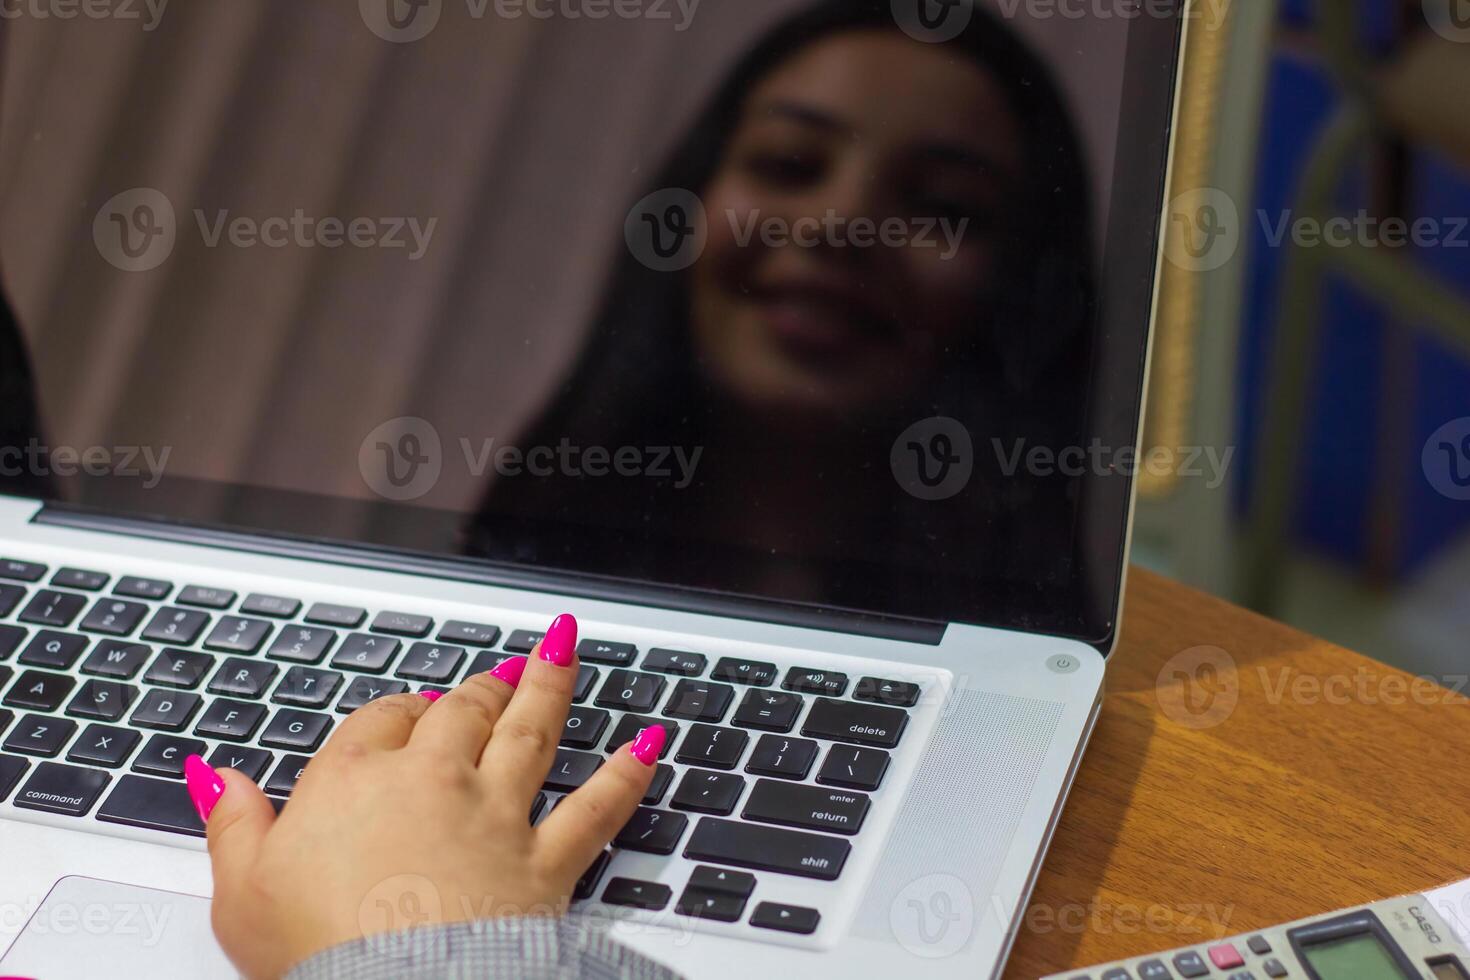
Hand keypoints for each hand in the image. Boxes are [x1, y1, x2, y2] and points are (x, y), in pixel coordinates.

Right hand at [185, 613, 665, 979]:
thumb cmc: (318, 951)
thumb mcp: (243, 894)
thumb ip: (235, 826)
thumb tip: (220, 779)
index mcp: (356, 780)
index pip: (379, 720)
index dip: (397, 711)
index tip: (409, 710)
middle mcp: (433, 780)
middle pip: (461, 711)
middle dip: (478, 687)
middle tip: (495, 672)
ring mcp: (497, 815)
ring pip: (531, 731)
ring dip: (550, 684)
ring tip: (564, 647)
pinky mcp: (546, 861)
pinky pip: (599, 806)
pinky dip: (629, 772)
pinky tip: (651, 742)